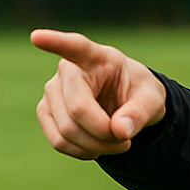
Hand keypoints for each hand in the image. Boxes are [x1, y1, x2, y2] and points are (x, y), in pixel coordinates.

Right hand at [31, 29, 166, 159]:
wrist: (126, 105)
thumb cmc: (138, 94)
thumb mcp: (153, 100)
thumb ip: (141, 113)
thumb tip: (120, 131)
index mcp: (96, 56)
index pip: (74, 47)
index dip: (55, 42)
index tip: (37, 37)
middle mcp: (67, 70)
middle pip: (77, 110)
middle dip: (105, 134)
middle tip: (126, 140)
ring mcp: (51, 91)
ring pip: (66, 131)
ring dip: (96, 146)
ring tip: (116, 144)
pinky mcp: (45, 112)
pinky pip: (59, 141)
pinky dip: (82, 152)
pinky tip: (97, 147)